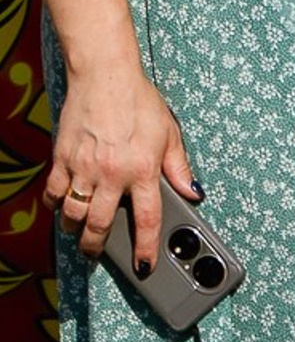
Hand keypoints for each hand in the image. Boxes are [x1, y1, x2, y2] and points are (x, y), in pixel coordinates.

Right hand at [47, 64, 198, 263]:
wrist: (105, 77)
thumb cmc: (140, 102)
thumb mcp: (170, 134)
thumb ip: (179, 168)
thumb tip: (193, 192)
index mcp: (143, 170)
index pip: (147, 219)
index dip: (146, 247)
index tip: (144, 265)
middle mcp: (112, 174)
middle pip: (100, 225)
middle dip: (98, 246)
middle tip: (97, 253)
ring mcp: (84, 168)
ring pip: (73, 214)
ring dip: (75, 228)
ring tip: (80, 232)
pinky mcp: (62, 158)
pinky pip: (54, 192)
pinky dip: (57, 204)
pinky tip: (63, 206)